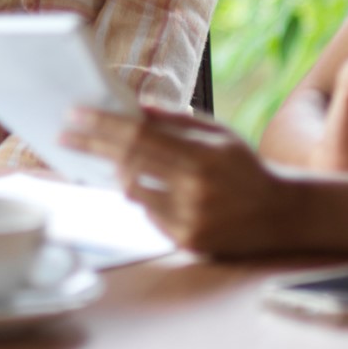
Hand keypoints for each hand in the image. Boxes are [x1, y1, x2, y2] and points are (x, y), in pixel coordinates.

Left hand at [62, 106, 289, 257]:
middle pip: (127, 163)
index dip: (102, 125)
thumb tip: (133, 106)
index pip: (139, 137)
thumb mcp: (218, 134)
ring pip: (133, 192)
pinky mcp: (187, 242)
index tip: (74, 115)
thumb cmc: (245, 167)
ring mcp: (190, 219)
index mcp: (202, 156)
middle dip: (92, 146)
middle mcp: (195, 190)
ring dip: (118, 174)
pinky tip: (149, 189)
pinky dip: (143, 199)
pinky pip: (148, 215)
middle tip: (66, 136)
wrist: (281, 215)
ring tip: (109, 162)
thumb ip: (176, 120)